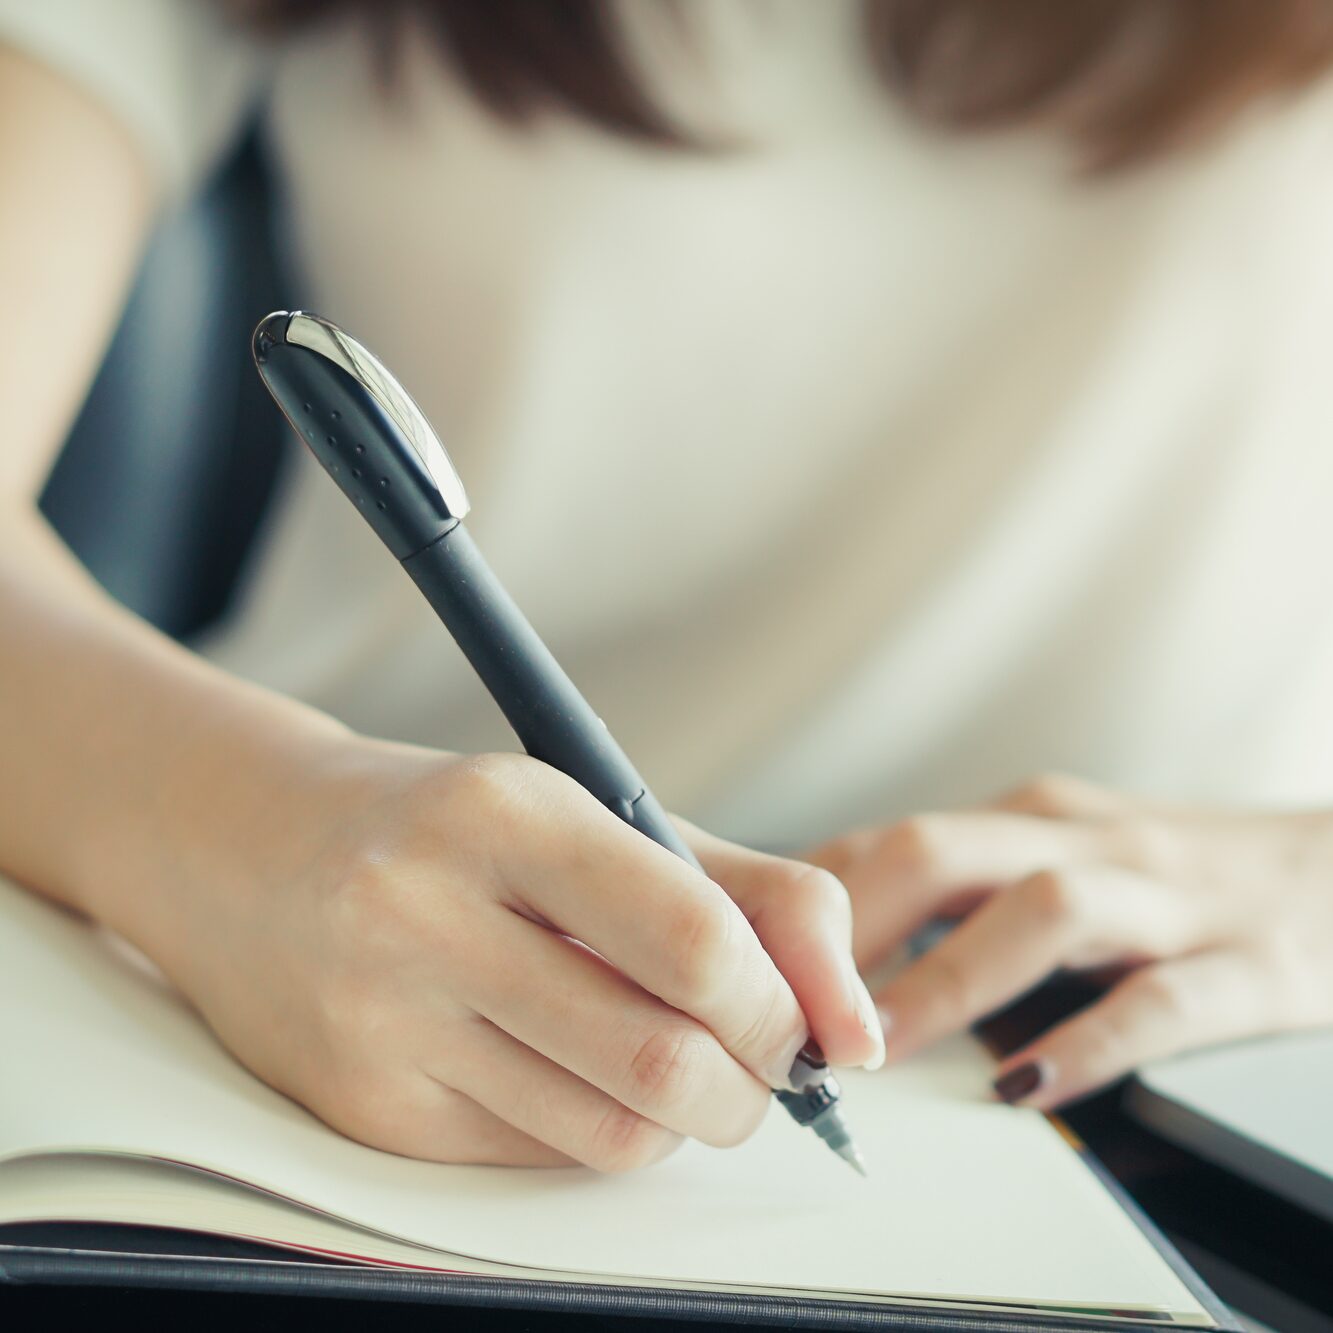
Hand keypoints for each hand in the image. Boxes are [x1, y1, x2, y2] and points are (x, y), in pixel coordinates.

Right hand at [159, 738, 882, 1169]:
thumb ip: (755, 898)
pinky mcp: (362, 1111)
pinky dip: (594, 1131)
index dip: (782, 1006)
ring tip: (668, 1061)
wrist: (256, 848)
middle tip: (755, 1064)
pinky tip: (570, 1070)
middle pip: (662, 1064)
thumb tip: (859, 1028)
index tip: (802, 1025)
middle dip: (752, 1088)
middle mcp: (426, 914)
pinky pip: (535, 1159)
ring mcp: (383, 1022)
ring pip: (609, 1135)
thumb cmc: (460, 827)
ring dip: (681, 1119)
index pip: (697, 942)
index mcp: (506, 812)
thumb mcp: (604, 815)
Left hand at [808, 774, 1332, 1108]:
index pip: (894, 841)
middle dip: (857, 925)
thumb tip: (832, 934)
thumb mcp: (1059, 855)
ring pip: (1043, 912)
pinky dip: (1090, 1040)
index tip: (747, 955)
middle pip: (944, 852)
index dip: (811, 900)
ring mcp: (1168, 900)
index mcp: (1031, 819)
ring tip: (881, 1043)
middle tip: (788, 1000)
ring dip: (949, 977)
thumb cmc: (1172, 878)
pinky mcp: (1249, 965)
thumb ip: (963, 887)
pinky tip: (1029, 1081)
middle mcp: (1085, 842)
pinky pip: (1162, 1001)